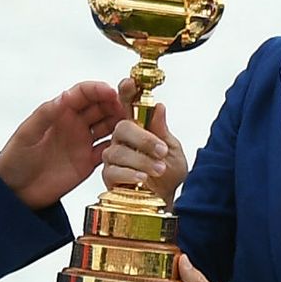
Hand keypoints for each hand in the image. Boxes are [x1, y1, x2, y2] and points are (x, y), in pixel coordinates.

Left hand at [0, 81, 124, 208]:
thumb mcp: (27, 135)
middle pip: (101, 107)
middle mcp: (74, 124)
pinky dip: (119, 148)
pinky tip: (126, 148)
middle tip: (129, 110)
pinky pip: (109, 151)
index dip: (99, 90)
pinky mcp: (88, 162)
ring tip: (133, 127)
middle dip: (116, 105)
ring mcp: (83, 142)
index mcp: (59, 111)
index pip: (83, 93)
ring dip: (121, 125)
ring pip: (109, 127)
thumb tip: (65, 95)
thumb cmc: (15, 159)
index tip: (112, 93)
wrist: (15, 192)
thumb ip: (46, 115)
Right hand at [101, 78, 187, 205]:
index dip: (126, 92)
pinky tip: (142, 179)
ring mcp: (113, 156)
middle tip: (161, 150)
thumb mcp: (172, 149)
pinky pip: (112, 171)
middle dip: (143, 138)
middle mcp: (122, 138)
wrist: (165, 198)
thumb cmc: (169, 173)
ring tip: (158, 169)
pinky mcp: (108, 175)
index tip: (129, 83)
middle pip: (122, 127)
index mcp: (137, 126)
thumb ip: (162, 130)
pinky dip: (129, 174)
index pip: (127, 104)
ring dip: (141, 160)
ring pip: (118, 151)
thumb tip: (158, 106)